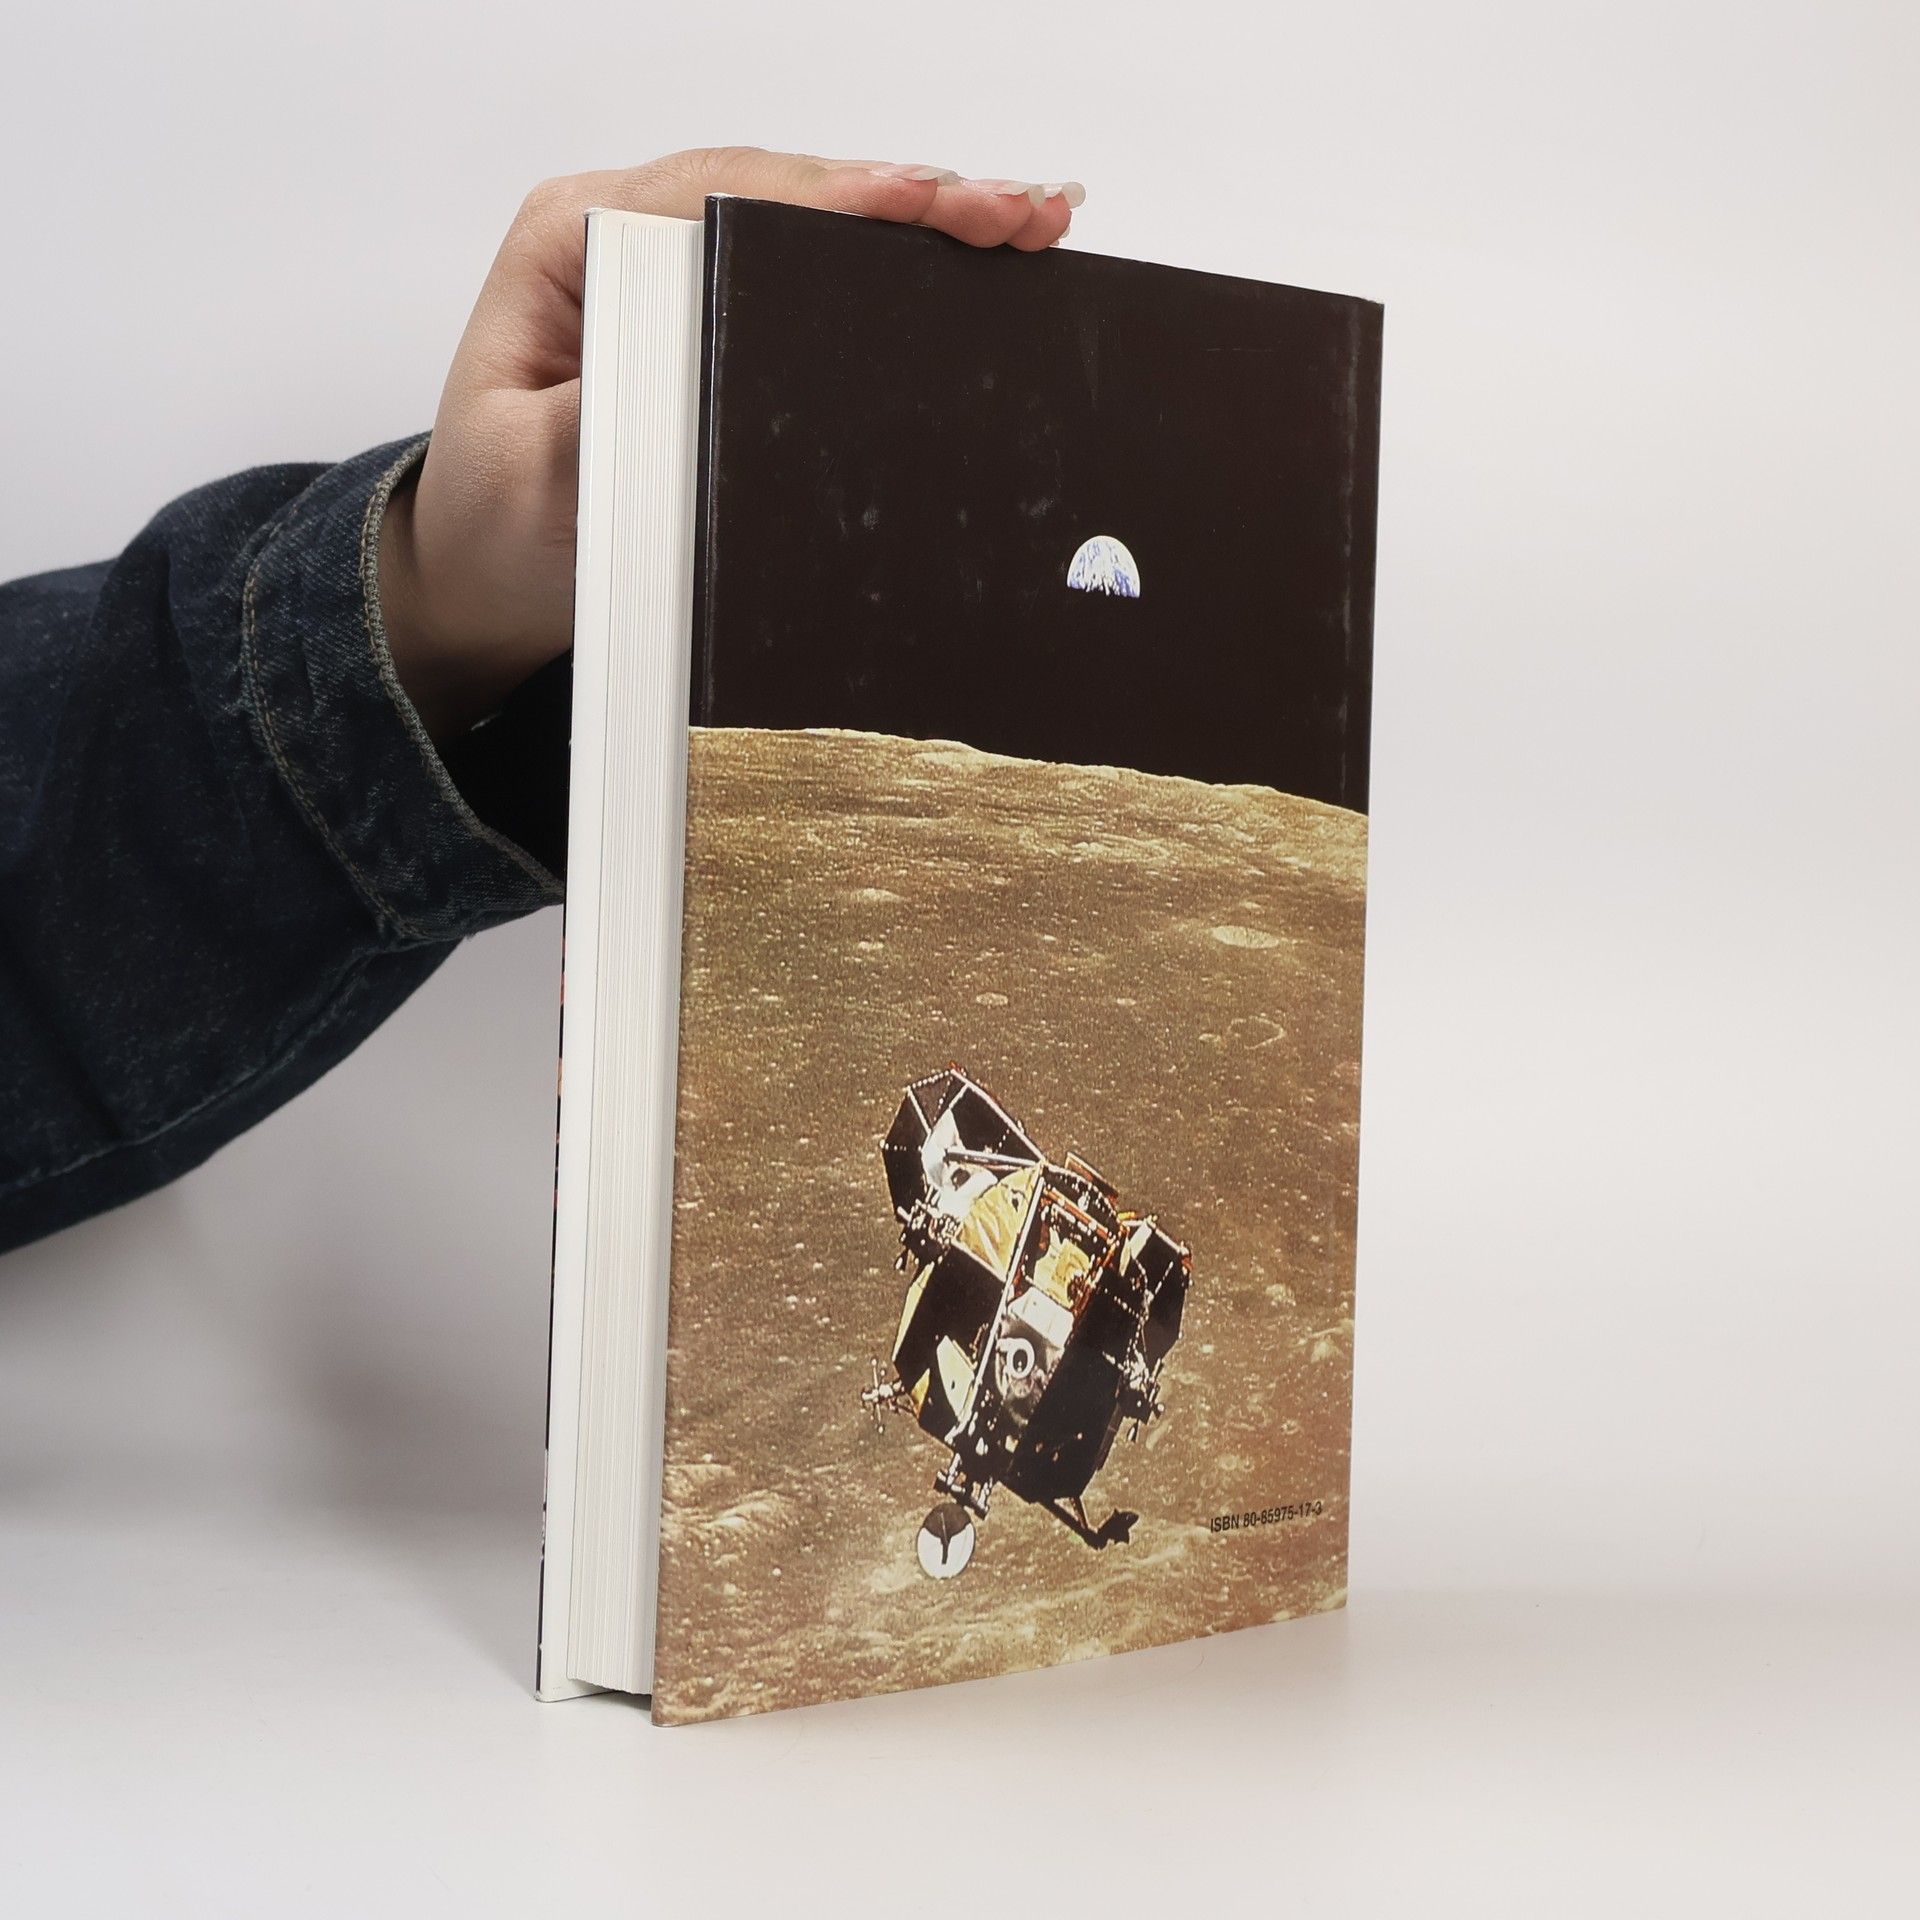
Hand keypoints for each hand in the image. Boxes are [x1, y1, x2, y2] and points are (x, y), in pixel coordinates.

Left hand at [379, 148, 1083, 739]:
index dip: (835, 196)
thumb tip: (689, 367)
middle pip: (789, 193)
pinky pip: (812, 277)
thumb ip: (596, 419)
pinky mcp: (712, 321)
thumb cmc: (497, 527)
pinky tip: (975, 260)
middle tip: (1021, 211)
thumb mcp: (530, 480)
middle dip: (912, 197)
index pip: (725, 194)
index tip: (924, 203)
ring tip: (1031, 222)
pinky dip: (898, 267)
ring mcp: (677, 273)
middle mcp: (631, 236)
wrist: (484, 577)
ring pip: (815, 224)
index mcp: (573, 242)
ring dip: (925, 222)